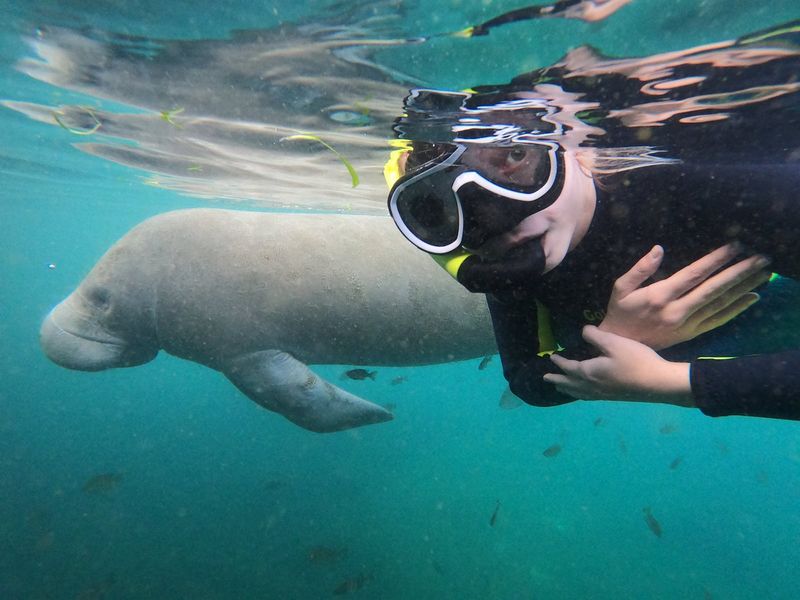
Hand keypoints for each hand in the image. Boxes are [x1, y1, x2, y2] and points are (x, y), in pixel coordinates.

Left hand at [543, 326, 693, 405]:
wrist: (659, 383)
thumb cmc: (635, 360)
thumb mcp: (614, 343)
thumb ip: (595, 336)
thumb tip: (582, 332)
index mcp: (589, 372)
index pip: (569, 367)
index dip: (559, 362)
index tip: (551, 357)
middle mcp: (592, 386)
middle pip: (570, 384)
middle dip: (558, 380)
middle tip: (546, 379)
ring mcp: (603, 394)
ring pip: (579, 393)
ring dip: (568, 389)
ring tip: (561, 388)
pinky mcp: (613, 397)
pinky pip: (589, 396)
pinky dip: (581, 394)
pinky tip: (586, 393)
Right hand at [599, 244, 770, 349]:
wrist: (621, 347)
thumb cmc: (619, 312)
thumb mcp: (620, 288)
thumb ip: (639, 268)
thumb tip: (659, 249)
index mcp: (660, 295)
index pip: (695, 274)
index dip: (716, 259)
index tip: (736, 246)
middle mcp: (677, 310)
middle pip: (714, 289)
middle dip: (740, 272)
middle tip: (762, 259)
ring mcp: (686, 324)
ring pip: (720, 304)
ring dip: (744, 288)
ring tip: (764, 274)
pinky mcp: (691, 333)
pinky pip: (718, 320)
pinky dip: (737, 309)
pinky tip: (752, 297)